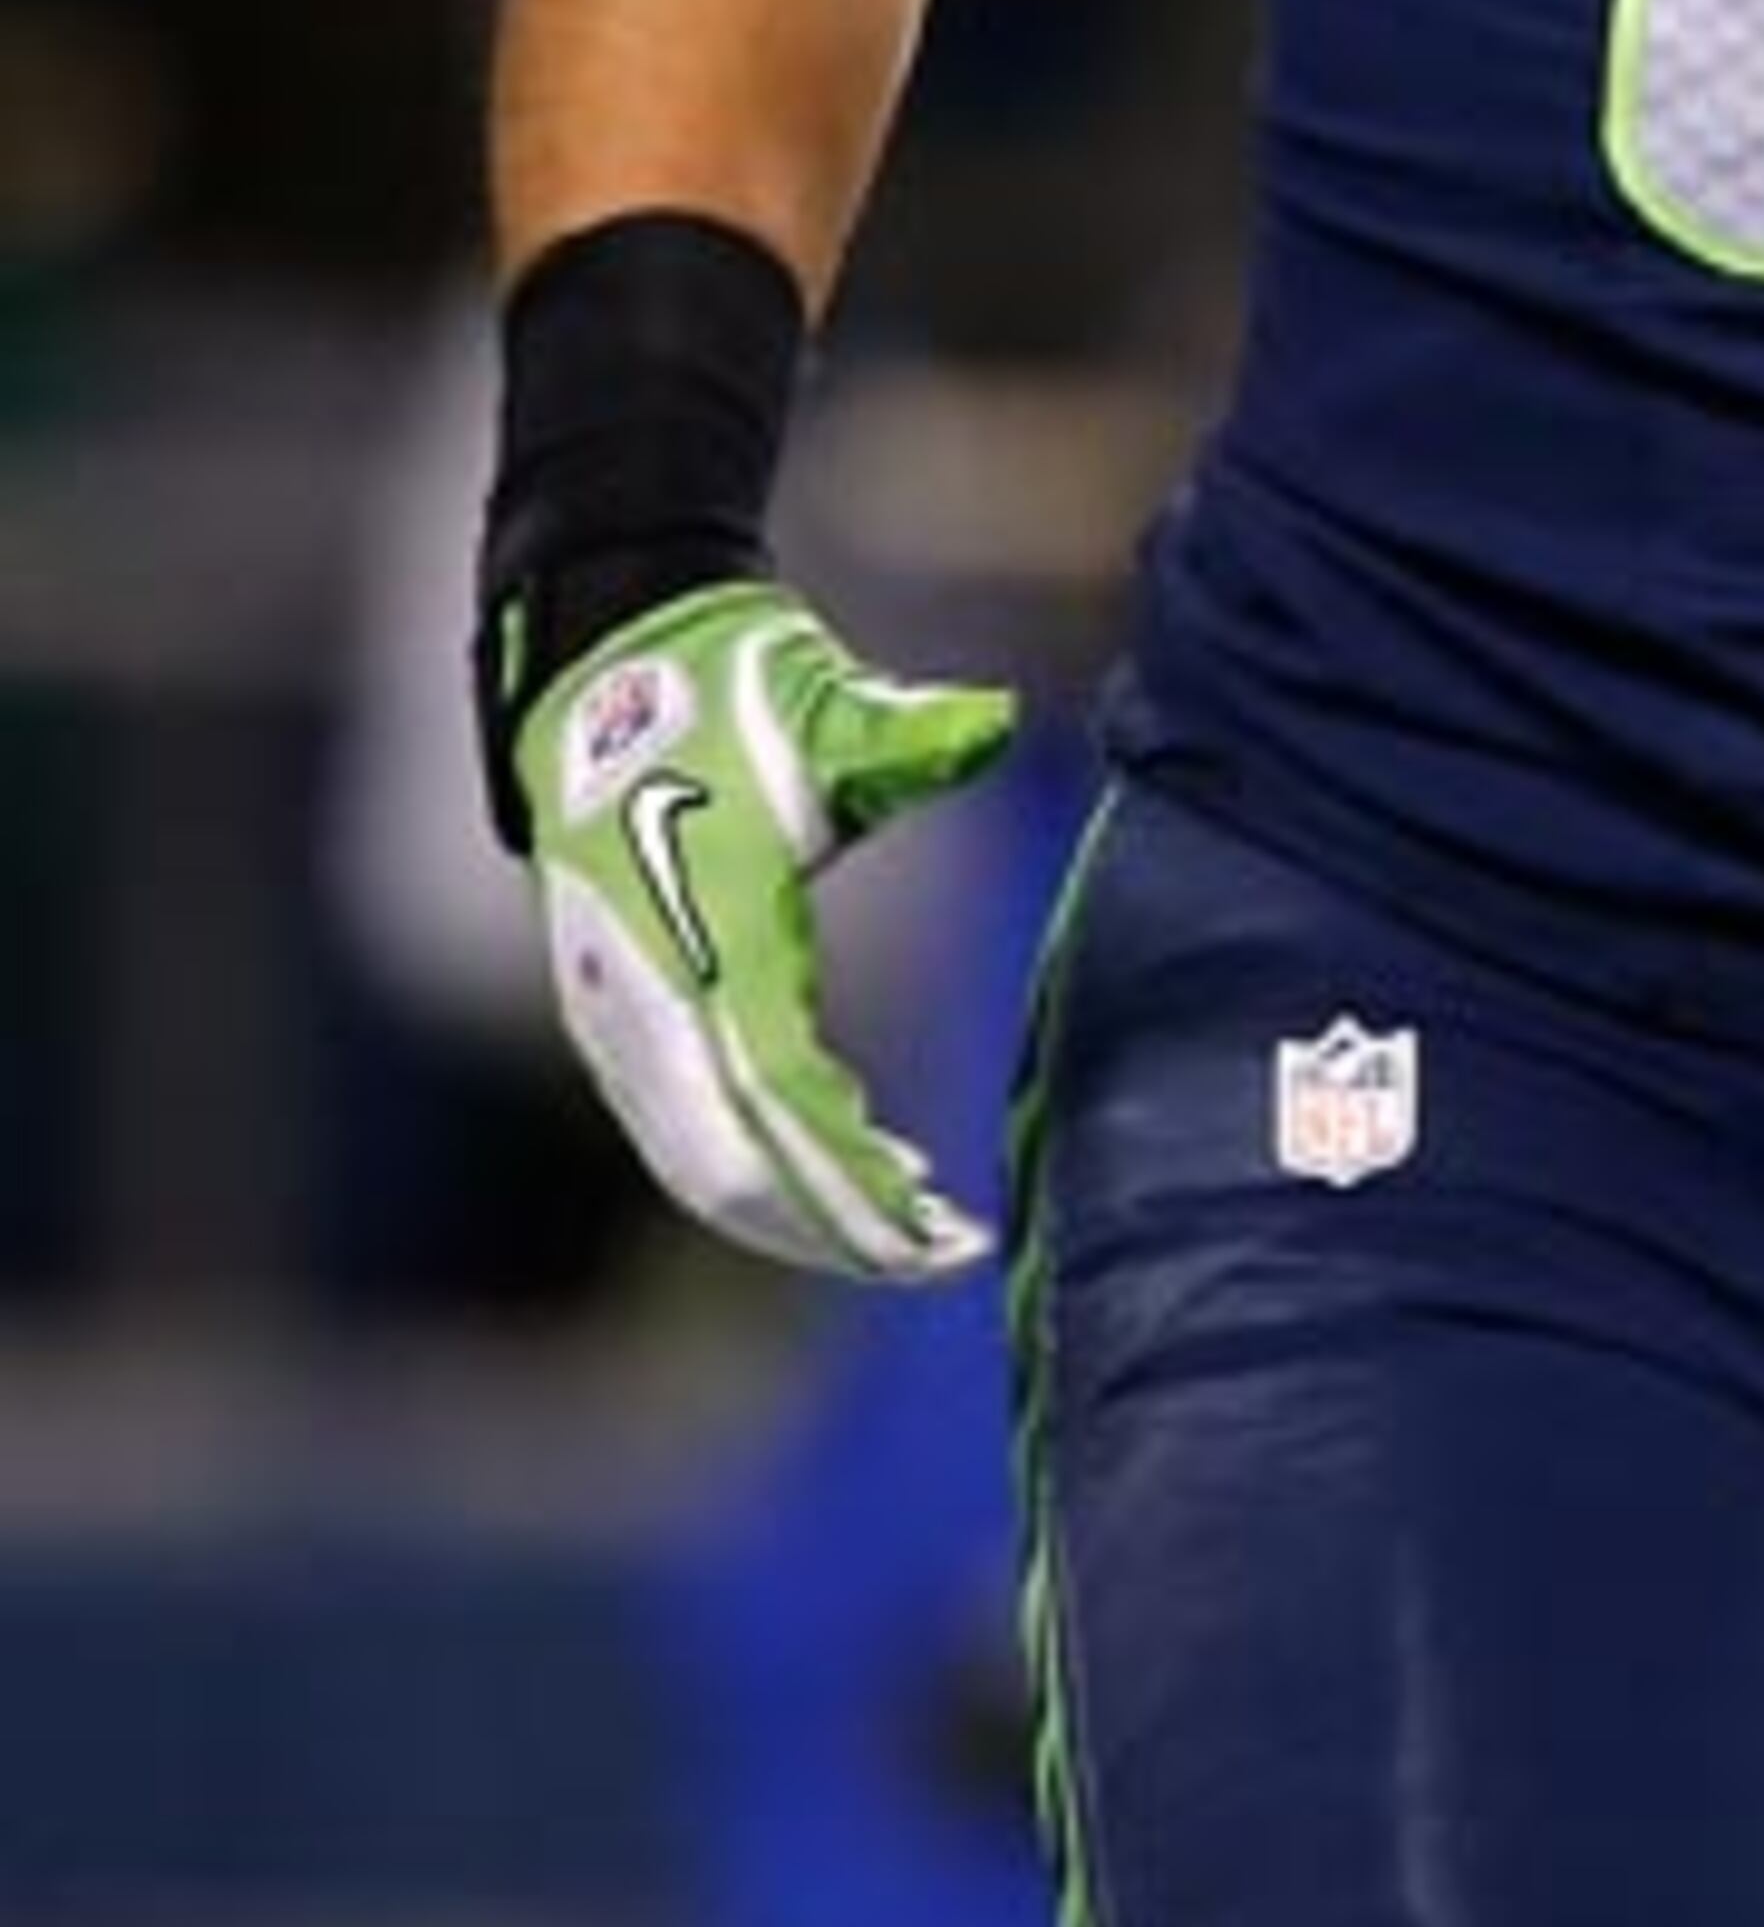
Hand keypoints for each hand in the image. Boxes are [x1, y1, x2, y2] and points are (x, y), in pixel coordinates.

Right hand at [512, 578, 1017, 1280]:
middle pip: (734, 1162)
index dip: (851, 1174)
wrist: (607, 673)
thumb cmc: (732, 694)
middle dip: (835, 1225)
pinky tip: (847, 1170)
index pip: (777, 1093)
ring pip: (701, 1164)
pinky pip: (682, 1135)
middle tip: (944, 1254)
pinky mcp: (618, 1024)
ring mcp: (620, 1017)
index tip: (936, 1223)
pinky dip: (758, 1176)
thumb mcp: (825, 706)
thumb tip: (993, 720)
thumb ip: (906, 731)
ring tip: (913, 1232)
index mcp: (704, 932)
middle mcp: (647, 995)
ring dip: (799, 1211)